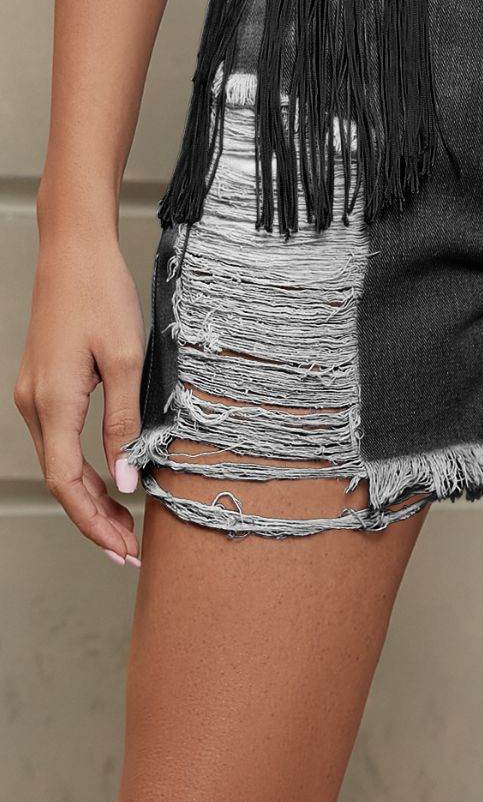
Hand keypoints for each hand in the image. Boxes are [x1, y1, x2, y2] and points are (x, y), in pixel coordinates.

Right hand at [14, 233, 144, 563]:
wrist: (74, 249)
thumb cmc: (101, 294)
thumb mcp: (128, 359)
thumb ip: (126, 422)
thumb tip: (128, 478)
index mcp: (53, 402)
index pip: (69, 483)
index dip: (95, 522)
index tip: (123, 549)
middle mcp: (34, 404)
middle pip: (61, 481)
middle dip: (94, 520)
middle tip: (129, 551)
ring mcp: (33, 394)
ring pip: (59, 463)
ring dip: (89, 498)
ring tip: (124, 525)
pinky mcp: (42, 385)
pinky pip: (59, 441)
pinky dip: (82, 469)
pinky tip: (108, 480)